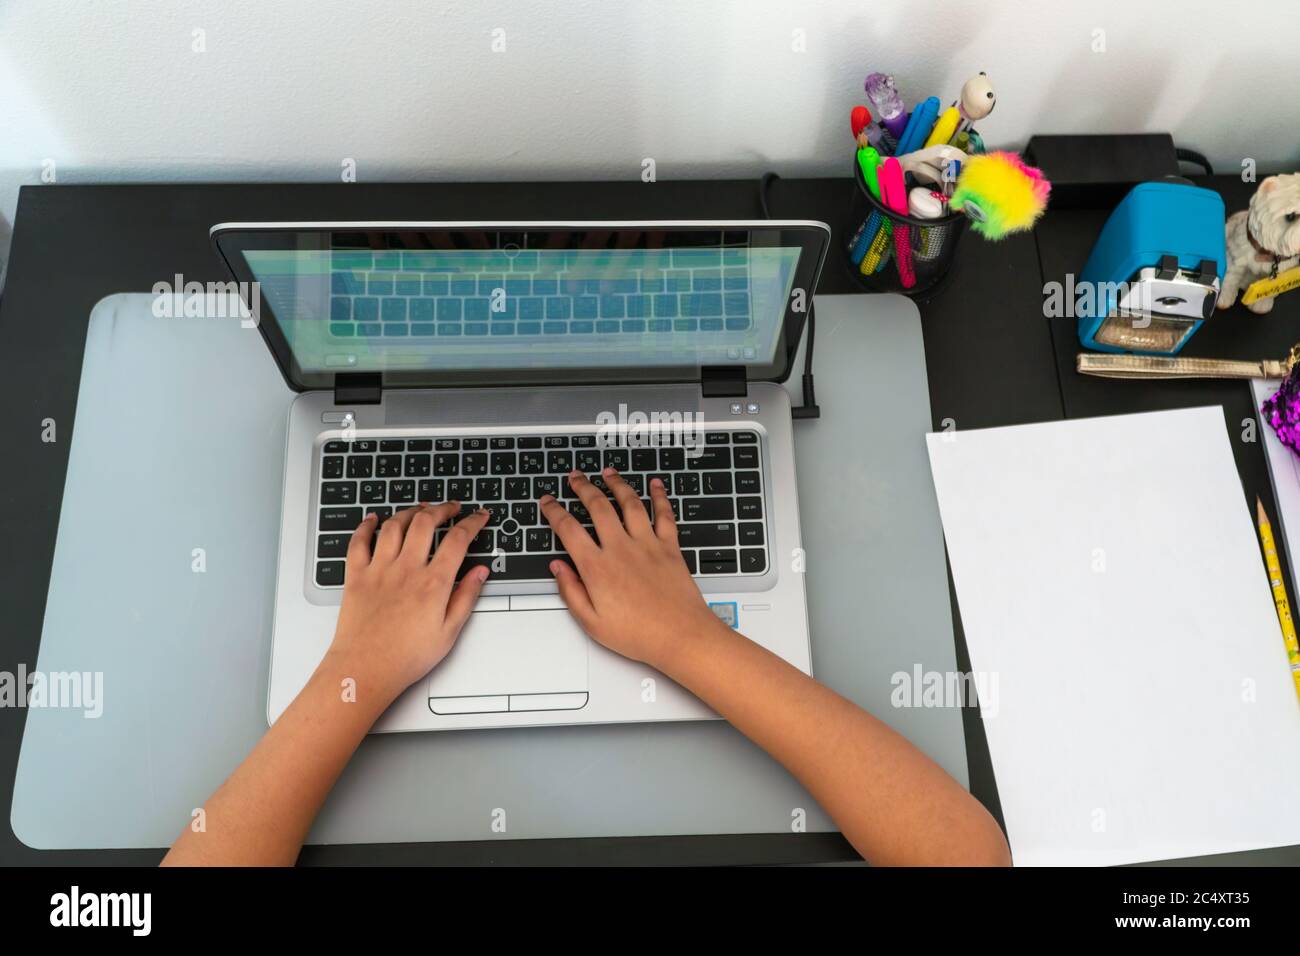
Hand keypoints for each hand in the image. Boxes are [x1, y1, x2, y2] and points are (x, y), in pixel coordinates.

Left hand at [325, 502, 490, 703]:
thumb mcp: (449, 632)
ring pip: (395, 525)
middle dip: (443, 509)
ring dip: (410, 511)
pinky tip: (373, 519)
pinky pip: (359, 541)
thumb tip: (480, 572)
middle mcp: (406, 570)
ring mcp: (379, 570)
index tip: (479, 516)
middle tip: (451, 507)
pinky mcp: (356, 576)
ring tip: (420, 509)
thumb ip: (466, 597)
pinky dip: (366, 526)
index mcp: (433, 583)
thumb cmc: (405, 657)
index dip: (472, 522)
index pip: (458, 540)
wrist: (365, 670)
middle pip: (426, 522)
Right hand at [540, 468, 725, 669]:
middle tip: (575, 477)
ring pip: (629, 503)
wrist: (681, 636)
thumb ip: (571, 591)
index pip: (568, 530)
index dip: (554, 512)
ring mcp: (647, 545)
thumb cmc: (639, 634)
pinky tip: (655, 484)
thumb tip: (558, 567)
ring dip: (616, 483)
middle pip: (597, 507)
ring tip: (608, 472)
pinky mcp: (670, 547)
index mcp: (598, 568)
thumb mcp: (592, 622)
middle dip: (583, 487)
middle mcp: (621, 549)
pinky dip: (659, 496)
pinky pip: (664, 514)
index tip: (548, 502)